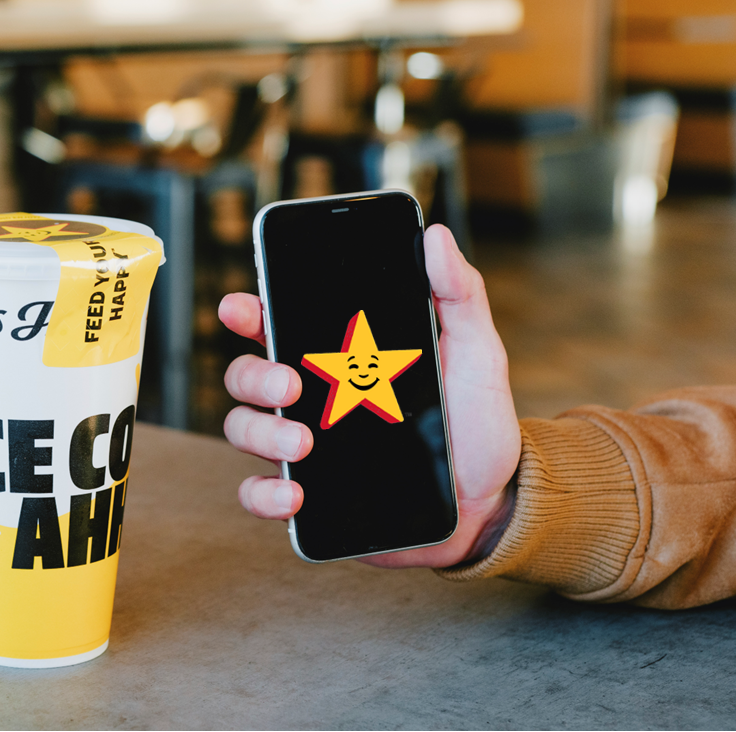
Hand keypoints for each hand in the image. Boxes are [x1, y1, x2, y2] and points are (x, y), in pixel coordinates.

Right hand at [220, 223, 519, 567]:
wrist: (494, 499)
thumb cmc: (477, 419)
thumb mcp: (476, 351)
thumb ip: (457, 294)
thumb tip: (437, 236)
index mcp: (338, 354)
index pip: (275, 322)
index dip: (246, 311)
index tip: (240, 307)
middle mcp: (310, 397)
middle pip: (246, 374)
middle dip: (254, 374)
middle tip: (293, 383)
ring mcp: (304, 447)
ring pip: (244, 429)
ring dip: (262, 432)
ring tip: (303, 444)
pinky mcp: (311, 498)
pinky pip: (259, 494)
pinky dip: (263, 495)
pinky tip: (293, 495)